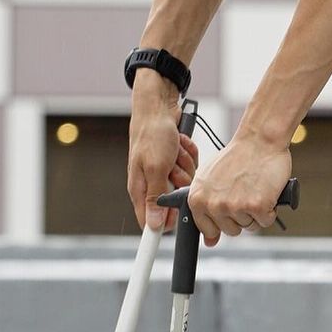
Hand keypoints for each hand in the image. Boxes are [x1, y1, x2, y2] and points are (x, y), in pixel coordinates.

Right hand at [127, 78, 197, 230]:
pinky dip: (188, 154)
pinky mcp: (175, 162)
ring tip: (174, 150)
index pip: (150, 221)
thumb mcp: (155, 167)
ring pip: (186, 184)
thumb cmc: (152, 133)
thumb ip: (155, 197)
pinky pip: (191, 168)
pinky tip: (180, 144)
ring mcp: (165, 172)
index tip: (176, 218)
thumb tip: (153, 225)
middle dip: (179, 183)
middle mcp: (152, 183)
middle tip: (173, 166)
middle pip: (174, 201)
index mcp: (140, 189)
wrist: (159, 107)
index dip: (165, 222)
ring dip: (185, 165)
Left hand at [188, 134, 291, 246]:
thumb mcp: (211, 181)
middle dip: (241, 216)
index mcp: (197, 199)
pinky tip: (265, 191)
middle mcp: (214, 204)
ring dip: (256, 212)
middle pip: (231, 231)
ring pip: (249, 227)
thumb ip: (206, 210)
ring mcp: (235, 206)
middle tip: (244, 192)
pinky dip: (270, 209)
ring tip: (254, 189)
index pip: (208, 230)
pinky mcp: (257, 206)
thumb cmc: (237, 157)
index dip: (222, 221)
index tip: (228, 210)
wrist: (259, 141)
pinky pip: (265, 221)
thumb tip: (210, 242)